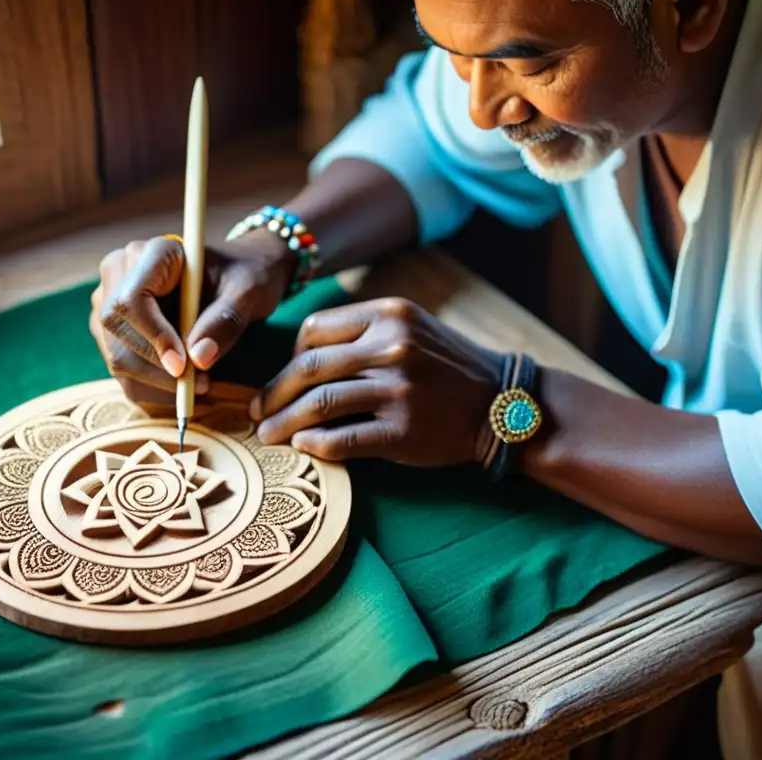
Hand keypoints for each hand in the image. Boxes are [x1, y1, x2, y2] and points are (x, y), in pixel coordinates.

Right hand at [89, 233, 294, 411]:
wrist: (238, 278)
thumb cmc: (245, 277)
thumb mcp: (249, 292)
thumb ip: (225, 321)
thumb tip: (198, 358)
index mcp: (153, 252)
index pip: (132, 299)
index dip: (153, 336)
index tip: (183, 366)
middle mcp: (122, 271)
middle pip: (116, 330)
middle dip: (155, 367)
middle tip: (199, 384)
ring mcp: (111, 300)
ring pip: (116, 355)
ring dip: (155, 382)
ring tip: (198, 385)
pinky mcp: (114, 330)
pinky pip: (123, 370)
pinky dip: (152, 389)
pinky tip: (183, 390)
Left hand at [251, 298, 508, 466]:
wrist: (504, 404)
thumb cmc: (449, 368)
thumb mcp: (412, 330)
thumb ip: (363, 334)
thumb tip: (299, 360)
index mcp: (390, 314)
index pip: (314, 330)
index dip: (289, 356)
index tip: (285, 378)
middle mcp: (393, 347)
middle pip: (309, 367)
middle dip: (274, 393)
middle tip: (257, 411)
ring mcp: (399, 390)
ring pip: (319, 404)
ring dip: (284, 422)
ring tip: (268, 435)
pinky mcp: (404, 431)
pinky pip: (343, 439)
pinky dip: (316, 445)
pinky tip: (304, 447)